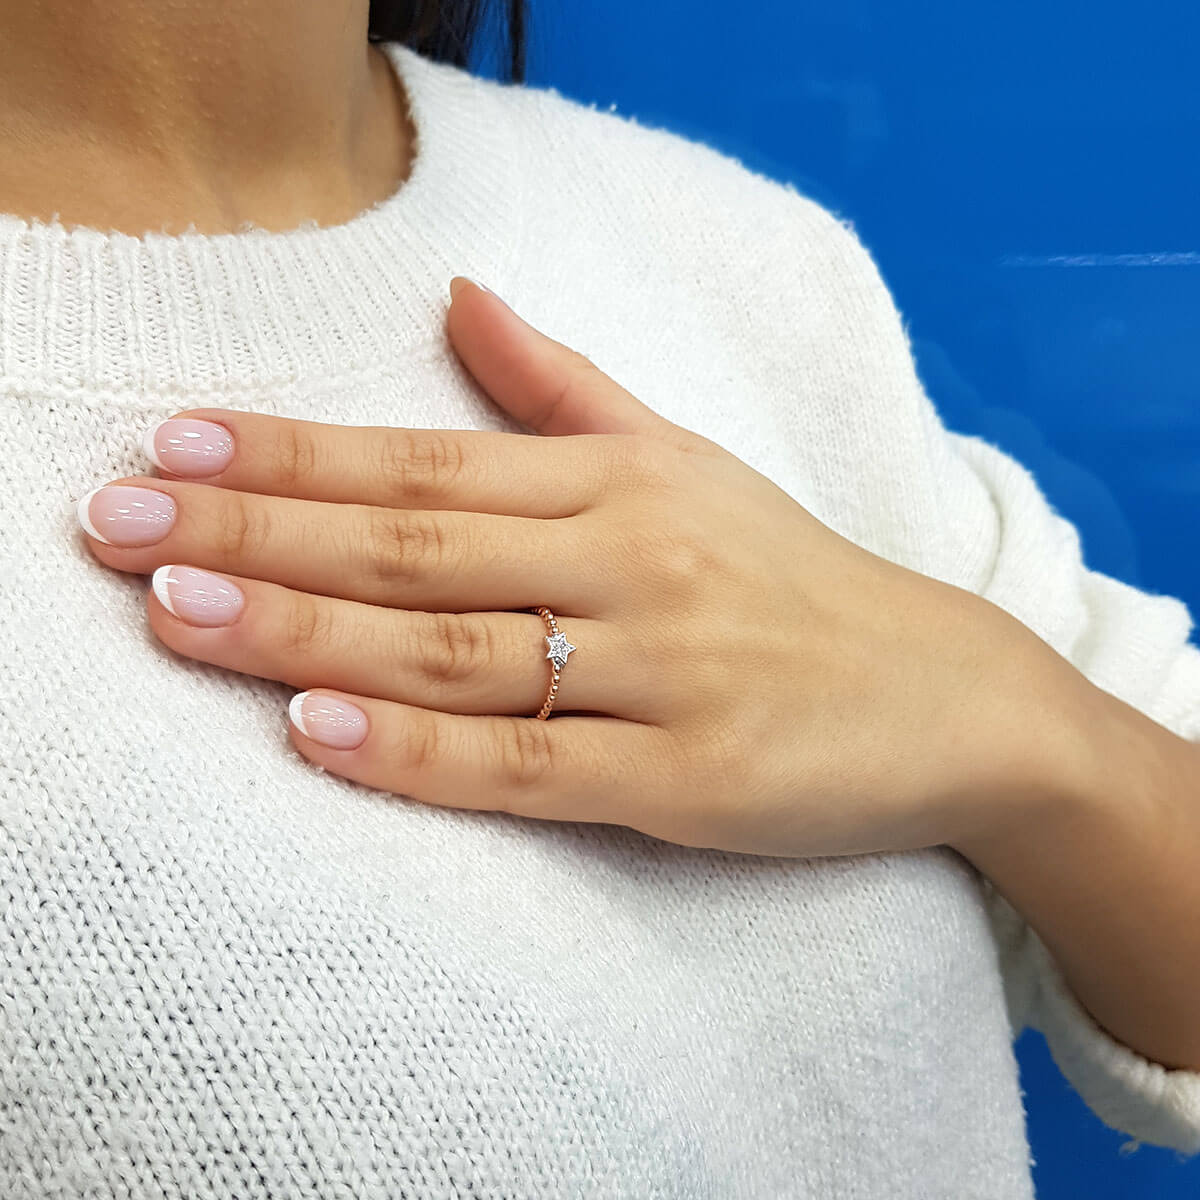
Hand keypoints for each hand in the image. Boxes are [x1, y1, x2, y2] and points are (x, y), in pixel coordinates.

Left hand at [75, 276, 1023, 858]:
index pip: (425, 460)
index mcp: (623, 485)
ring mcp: (659, 675)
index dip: (291, 450)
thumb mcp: (691, 462)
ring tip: (177, 611)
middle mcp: (632, 566)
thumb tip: (465, 296)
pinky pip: (528, 766)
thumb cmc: (796, 579)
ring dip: (305, 632)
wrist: (949, 696)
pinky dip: (419, 753)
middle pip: (414, 547)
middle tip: (115, 525)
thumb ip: (566, 388)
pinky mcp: (687, 780)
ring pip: (451, 652)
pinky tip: (316, 732)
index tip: (169, 444)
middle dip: (258, 531)